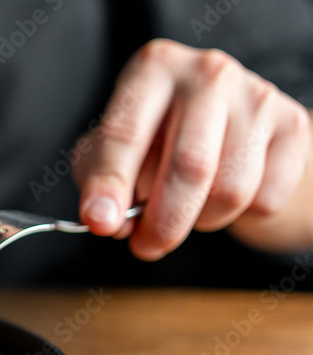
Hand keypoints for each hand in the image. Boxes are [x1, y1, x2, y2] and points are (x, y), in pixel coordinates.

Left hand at [74, 39, 311, 259]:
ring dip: (202, 220)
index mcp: (153, 69)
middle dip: (163, 223)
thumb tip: (106, 219)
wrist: (223, 128)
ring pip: (231, 190)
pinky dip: (240, 215)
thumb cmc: (154, 139)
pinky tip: (222, 194)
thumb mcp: (110, 150)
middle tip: (146, 246)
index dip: (110, 184)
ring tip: (186, 208)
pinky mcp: (293, 124)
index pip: (126, 134)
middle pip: (189, 167)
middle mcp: (207, 72)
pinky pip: (266, 197)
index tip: (100, 222)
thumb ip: (99, 181)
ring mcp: (257, 95)